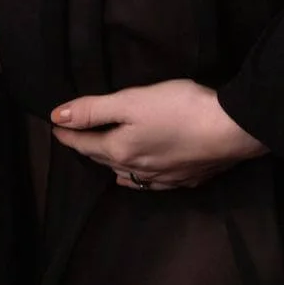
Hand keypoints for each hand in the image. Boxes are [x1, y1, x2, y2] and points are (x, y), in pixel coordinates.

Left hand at [49, 79, 269, 189]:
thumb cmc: (178, 108)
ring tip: (101, 155)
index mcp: (121, 149)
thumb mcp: (132, 100)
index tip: (55, 125)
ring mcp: (161, 178)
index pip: (86, 142)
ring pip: (125, 174)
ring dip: (109, 164)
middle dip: (86, 147)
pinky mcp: (184, 179)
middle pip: (103, 158)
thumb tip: (57, 117)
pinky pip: (150, 183)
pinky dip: (137, 178)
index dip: (69, 132)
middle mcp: (136, 169)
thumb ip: (95, 109)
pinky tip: (137, 178)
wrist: (228, 130)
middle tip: (74, 136)